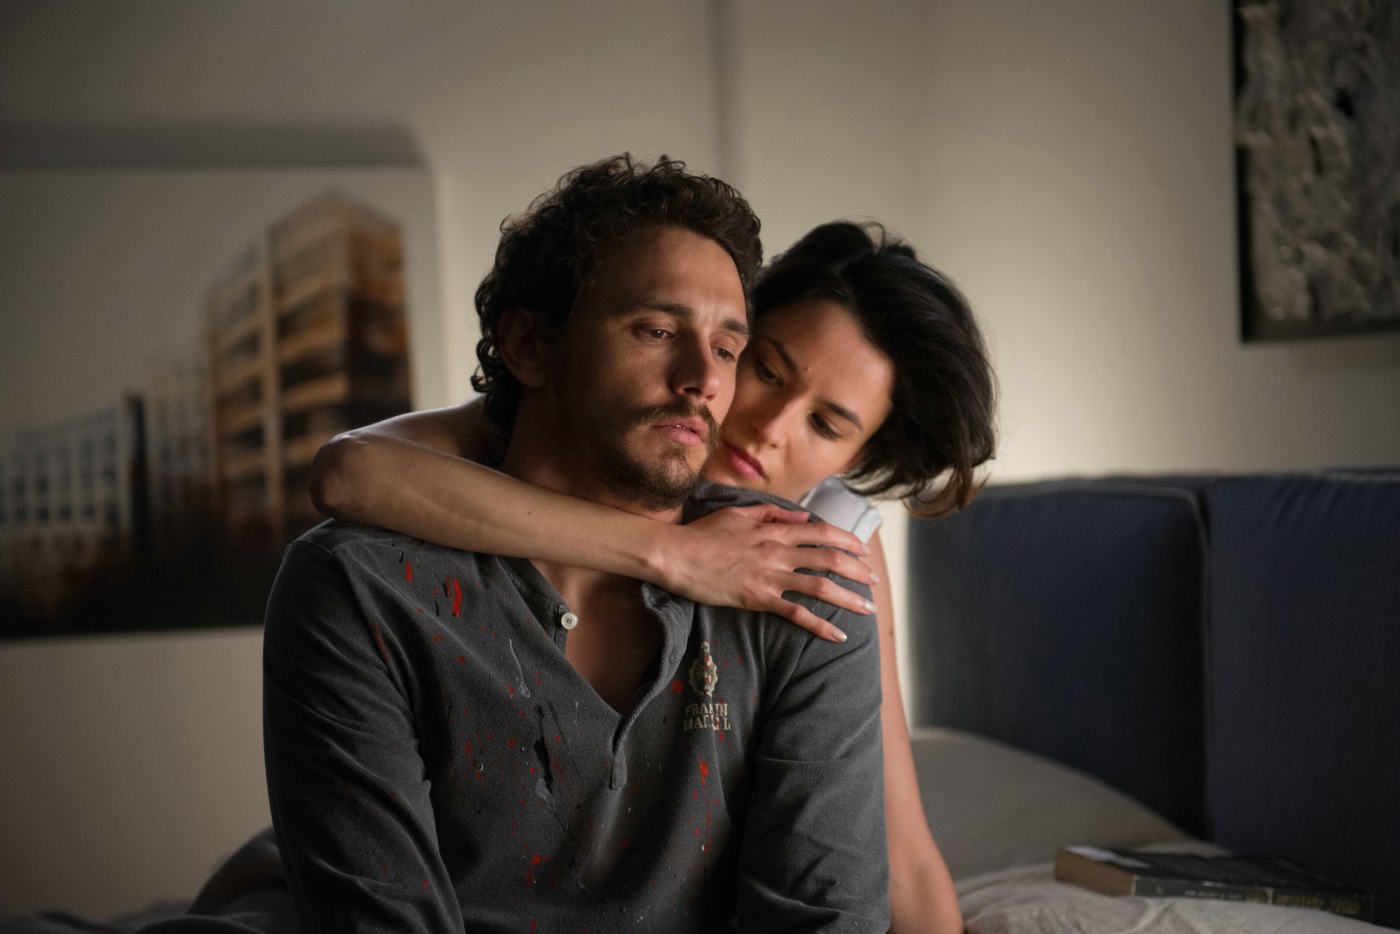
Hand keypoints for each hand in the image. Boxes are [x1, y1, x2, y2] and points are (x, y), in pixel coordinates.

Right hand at [656, 504, 875, 641]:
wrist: (676, 554)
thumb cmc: (703, 533)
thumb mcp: (739, 513)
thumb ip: (773, 513)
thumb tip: (801, 517)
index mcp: (775, 529)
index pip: (822, 532)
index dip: (848, 541)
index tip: (863, 551)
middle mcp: (778, 551)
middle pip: (830, 559)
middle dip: (858, 571)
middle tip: (874, 582)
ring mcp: (769, 576)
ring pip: (820, 587)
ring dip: (849, 598)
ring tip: (868, 609)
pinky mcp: (758, 598)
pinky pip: (796, 613)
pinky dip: (820, 625)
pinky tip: (837, 635)